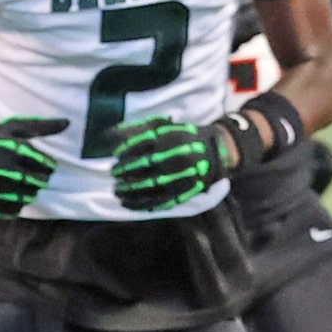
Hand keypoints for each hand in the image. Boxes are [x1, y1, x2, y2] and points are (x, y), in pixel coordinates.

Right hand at [0, 115, 68, 216]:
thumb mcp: (12, 127)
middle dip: (40, 179)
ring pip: (26, 197)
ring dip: (30, 192)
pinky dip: (17, 203)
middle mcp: (0, 167)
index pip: (43, 164)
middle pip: (36, 182)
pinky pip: (12, 209)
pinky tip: (12, 193)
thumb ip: (40, 126)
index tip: (47, 165)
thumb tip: (68, 122)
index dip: (48, 166)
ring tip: (23, 184)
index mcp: (9, 147)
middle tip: (36, 176)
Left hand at [109, 113, 235, 211]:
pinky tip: (126, 204)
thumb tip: (115, 131)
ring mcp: (178, 177)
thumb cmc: (188, 137)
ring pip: (147, 186)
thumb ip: (144, 127)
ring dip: (128, 189)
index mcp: (171, 140)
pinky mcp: (181, 193)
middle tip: (113, 173)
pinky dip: (139, 204)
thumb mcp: (168, 127)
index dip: (126, 152)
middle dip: (125, 171)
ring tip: (116, 190)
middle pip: (143, 166)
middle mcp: (174, 158)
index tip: (116, 156)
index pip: (141, 145)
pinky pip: (156, 201)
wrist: (218, 151)